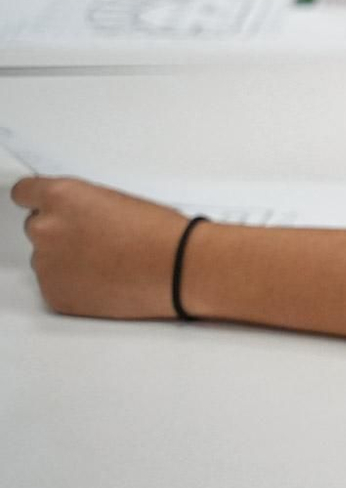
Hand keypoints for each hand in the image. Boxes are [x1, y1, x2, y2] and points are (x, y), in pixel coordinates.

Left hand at [13, 177, 190, 319]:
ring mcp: (47, 265)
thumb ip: (82, 206)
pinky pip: (56, 285)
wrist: (179, 268)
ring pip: (47, 259)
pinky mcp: (54, 295)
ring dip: (67, 260)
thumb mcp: (117, 201)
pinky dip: (75, 284)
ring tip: (107, 262)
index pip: (24, 192)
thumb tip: (73, 218)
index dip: (37, 200)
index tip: (39, 205)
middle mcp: (46, 229)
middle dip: (61, 233)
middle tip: (96, 240)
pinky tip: (105, 280)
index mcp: (61, 198)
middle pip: (37, 227)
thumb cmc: (160, 233)